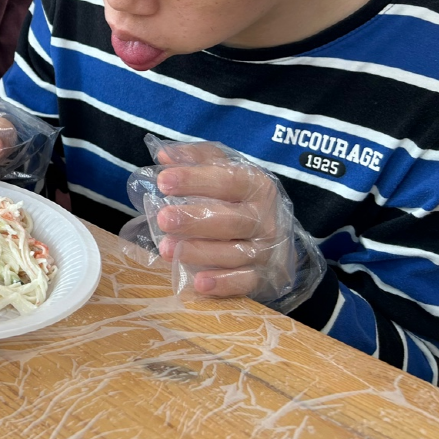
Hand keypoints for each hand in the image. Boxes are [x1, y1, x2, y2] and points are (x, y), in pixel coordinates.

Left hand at [123, 137, 324, 310]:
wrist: (275, 231)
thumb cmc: (238, 195)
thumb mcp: (222, 167)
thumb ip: (196, 158)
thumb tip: (165, 154)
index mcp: (255, 185)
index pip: (227, 180)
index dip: (195, 180)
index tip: (163, 181)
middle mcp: (264, 218)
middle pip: (231, 220)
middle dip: (194, 220)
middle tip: (163, 218)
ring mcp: (264, 249)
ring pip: (235, 253)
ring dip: (200, 252)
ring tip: (166, 249)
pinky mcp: (261, 277)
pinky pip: (244, 282)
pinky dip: (223, 284)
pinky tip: (199, 283)